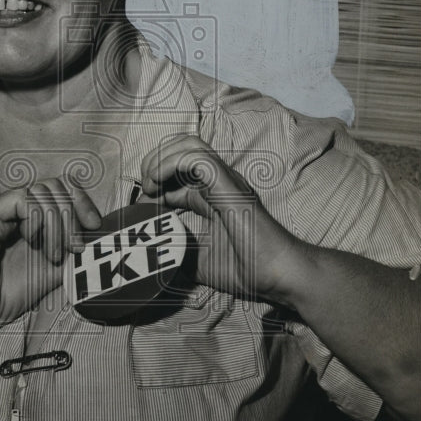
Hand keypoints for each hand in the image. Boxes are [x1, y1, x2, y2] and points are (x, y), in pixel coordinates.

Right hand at [0, 177, 101, 348]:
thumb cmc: (6, 293)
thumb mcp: (53, 270)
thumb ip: (73, 251)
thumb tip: (99, 238)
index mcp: (27, 216)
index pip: (60, 188)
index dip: (82, 201)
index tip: (94, 226)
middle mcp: (12, 207)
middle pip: (54, 185)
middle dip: (74, 214)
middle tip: (74, 247)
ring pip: (40, 190)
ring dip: (57, 224)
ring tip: (53, 255)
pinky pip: (21, 199)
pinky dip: (37, 220)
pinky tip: (34, 243)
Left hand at [140, 134, 301, 302]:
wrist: (281, 276)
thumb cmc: (247, 269)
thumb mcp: (197, 259)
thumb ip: (174, 250)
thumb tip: (147, 253)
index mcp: (210, 194)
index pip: (175, 170)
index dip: (151, 181)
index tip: (139, 207)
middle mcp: (218, 182)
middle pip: (181, 146)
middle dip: (154, 160)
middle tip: (144, 190)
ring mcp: (225, 182)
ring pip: (189, 144)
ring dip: (162, 158)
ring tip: (151, 183)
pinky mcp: (230, 188)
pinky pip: (198, 159)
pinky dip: (171, 163)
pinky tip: (158, 184)